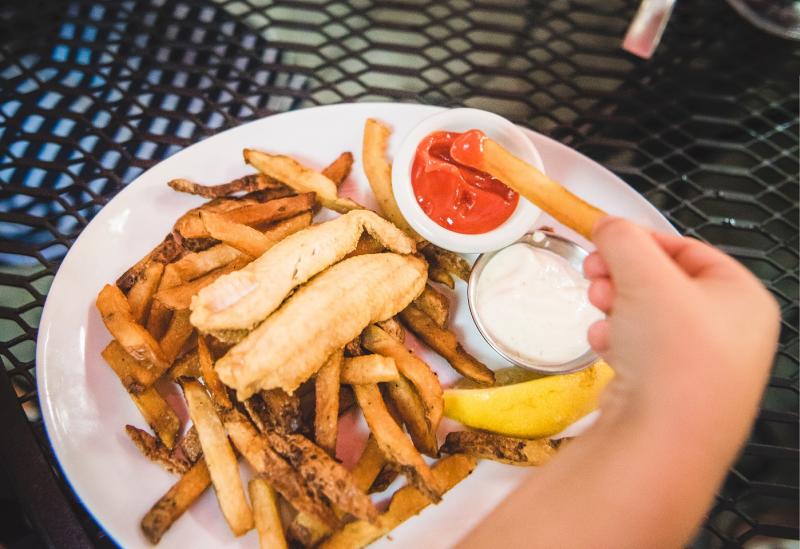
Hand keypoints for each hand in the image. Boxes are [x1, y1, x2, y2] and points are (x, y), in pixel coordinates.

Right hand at [584, 217, 779, 442]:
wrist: (664, 440)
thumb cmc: (674, 357)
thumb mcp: (645, 275)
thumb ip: (623, 239)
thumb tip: (609, 225)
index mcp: (743, 297)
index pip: (687, 249)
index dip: (641, 240)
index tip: (605, 238)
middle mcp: (732, 333)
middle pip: (664, 284)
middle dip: (621, 276)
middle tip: (594, 273)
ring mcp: (704, 367)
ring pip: (648, 318)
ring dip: (615, 308)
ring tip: (599, 310)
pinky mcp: (674, 393)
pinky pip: (642, 352)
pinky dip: (619, 341)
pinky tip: (605, 344)